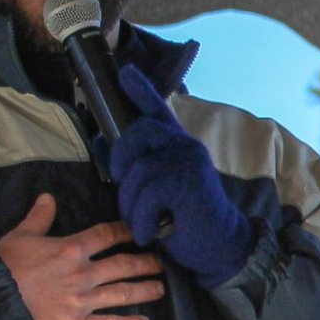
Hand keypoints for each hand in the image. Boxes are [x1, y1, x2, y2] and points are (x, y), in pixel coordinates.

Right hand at [0, 194, 164, 319]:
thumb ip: (38, 218)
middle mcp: (84, 274)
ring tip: (160, 288)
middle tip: (161, 264)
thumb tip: (48, 197)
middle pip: (124, 265)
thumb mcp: (19, 236)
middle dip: (146, 263)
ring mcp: (84, 301)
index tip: (141, 231)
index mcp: (71, 249)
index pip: (107, 235)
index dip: (127, 231)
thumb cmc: (2, 268)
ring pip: (124, 294)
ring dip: (145, 291)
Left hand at [110, 64, 257, 286]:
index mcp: (178, 146)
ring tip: (143, 222)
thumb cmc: (184, 219)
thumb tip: (101, 141)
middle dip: (121, 159)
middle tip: (123, 184)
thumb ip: (135, 164)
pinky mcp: (188, 183)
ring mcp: (189, 162)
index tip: (125, 73)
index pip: (158, 110)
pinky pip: (146, 196)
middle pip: (138, 132)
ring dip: (131, 204)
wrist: (218, 246)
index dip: (141, 90)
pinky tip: (150, 231)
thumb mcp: (154, 188)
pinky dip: (142, 220)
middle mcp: (186, 147)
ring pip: (138, 173)